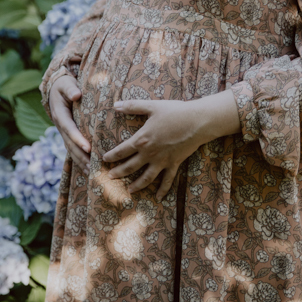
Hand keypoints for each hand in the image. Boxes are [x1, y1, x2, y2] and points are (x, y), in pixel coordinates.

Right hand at [49, 75, 90, 171]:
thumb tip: (77, 94)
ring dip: (81, 162)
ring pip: (71, 150)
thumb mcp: (66, 83)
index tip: (88, 148)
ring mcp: (63, 132)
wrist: (56, 89)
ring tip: (92, 173)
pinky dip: (80, 160)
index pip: (69, 129)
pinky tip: (89, 169)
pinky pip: (73, 149)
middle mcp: (60, 126)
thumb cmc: (64, 85)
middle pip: (70, 144)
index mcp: (60, 114)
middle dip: (81, 156)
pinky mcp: (68, 135)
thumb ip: (70, 89)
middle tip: (92, 167)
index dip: (78, 139)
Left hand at [103, 91, 238, 200]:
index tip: (104, 159)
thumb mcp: (151, 106)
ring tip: (129, 190)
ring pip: (146, 177)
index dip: (112, 156)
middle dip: (119, 172)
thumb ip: (132, 106)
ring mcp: (162, 161)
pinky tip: (159, 197)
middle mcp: (150, 154)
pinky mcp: (174, 164)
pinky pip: (167, 180)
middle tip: (110, 177)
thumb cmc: (174, 112)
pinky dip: (163, 190)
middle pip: (130, 166)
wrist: (196, 122)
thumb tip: (115, 104)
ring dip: (137, 185)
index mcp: (142, 140)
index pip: (122, 151)